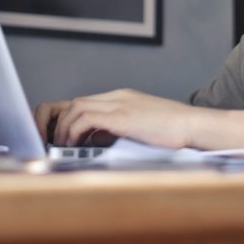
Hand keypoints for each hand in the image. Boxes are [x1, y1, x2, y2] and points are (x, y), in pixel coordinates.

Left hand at [38, 89, 199, 148]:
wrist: (193, 125)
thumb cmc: (173, 132)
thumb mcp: (141, 128)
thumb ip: (120, 130)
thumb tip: (98, 142)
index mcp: (121, 99)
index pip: (83, 103)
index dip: (64, 119)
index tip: (57, 137)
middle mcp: (117, 97)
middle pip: (73, 102)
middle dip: (55, 121)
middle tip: (50, 141)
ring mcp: (120, 104)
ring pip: (76, 107)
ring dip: (63, 128)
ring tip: (62, 146)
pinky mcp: (123, 115)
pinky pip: (87, 118)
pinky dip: (75, 131)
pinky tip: (75, 145)